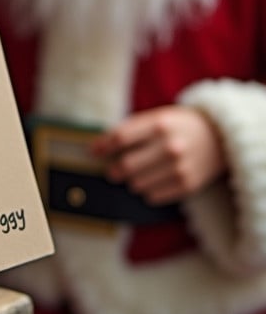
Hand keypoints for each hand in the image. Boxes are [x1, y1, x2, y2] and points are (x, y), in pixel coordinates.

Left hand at [91, 105, 227, 204]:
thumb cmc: (180, 125)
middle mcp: (169, 146)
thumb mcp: (158, 117)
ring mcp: (180, 167)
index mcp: (160, 124)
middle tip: (112, 171)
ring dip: (131, 181)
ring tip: (137, 174)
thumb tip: (98, 147)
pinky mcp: (188, 185)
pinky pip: (153, 196)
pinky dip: (147, 191)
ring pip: (137, 184)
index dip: (102, 146)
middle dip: (113, 170)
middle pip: (126, 165)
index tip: (93, 152)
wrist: (221, 137)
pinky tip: (152, 181)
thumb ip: (130, 129)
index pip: (120, 138)